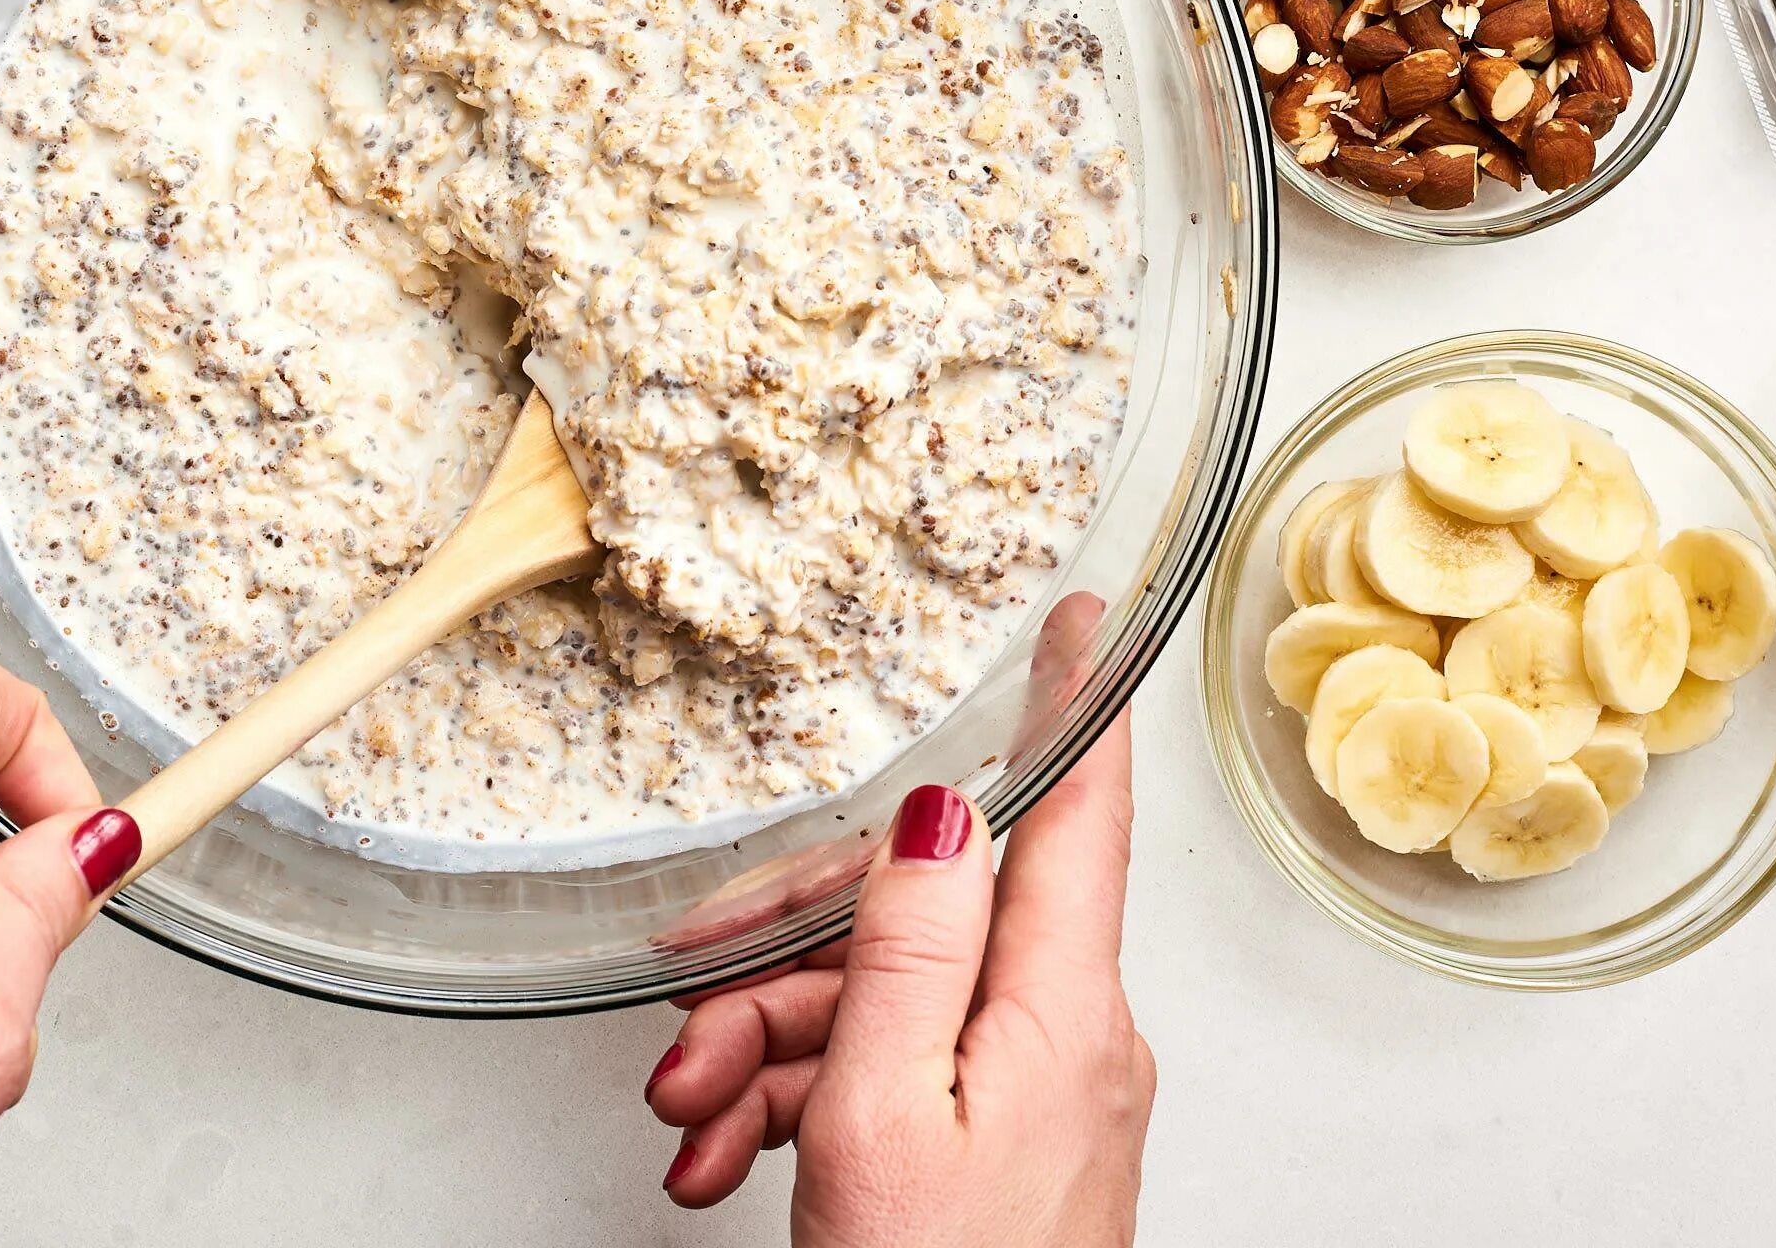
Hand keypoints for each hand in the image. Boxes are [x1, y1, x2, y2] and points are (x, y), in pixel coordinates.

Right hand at [643, 596, 1151, 1246]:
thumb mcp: (887, 1110)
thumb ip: (913, 945)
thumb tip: (944, 811)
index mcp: (1061, 1011)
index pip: (1082, 814)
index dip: (1079, 702)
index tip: (1085, 616)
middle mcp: (1069, 1042)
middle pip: (927, 921)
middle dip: (787, 958)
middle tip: (689, 1015)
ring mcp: (1038, 1100)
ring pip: (889, 1008)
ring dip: (768, 1051)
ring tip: (695, 1124)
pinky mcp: (1004, 1153)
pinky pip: (897, 1082)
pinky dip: (804, 1108)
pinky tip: (733, 1160)